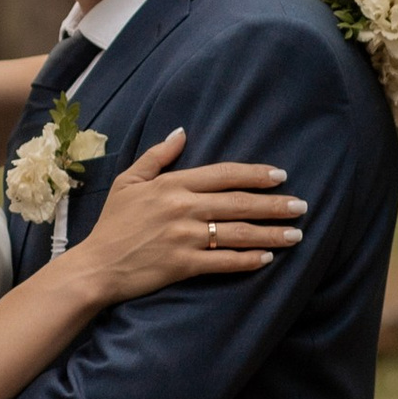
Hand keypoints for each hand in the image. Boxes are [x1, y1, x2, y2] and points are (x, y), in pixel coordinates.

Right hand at [69, 129, 306, 303]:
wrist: (96, 266)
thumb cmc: (112, 224)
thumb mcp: (128, 182)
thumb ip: (157, 157)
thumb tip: (181, 132)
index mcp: (172, 185)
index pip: (224, 175)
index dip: (255, 174)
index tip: (280, 176)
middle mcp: (182, 208)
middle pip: (239, 203)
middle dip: (274, 205)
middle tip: (301, 206)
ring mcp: (184, 237)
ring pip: (237, 233)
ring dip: (271, 233)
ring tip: (296, 234)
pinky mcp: (183, 265)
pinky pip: (224, 261)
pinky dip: (248, 260)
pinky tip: (267, 258)